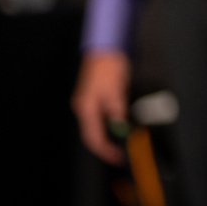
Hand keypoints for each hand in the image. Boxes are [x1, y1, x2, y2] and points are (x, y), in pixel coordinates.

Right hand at [72, 50, 130, 164]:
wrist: (105, 47)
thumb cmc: (109, 66)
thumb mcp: (115, 91)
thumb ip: (117, 112)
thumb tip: (121, 130)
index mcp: (86, 108)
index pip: (93, 138)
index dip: (106, 151)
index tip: (119, 158)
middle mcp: (83, 108)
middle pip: (92, 135)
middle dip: (107, 146)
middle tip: (123, 153)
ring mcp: (87, 103)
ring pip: (96, 127)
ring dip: (109, 137)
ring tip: (123, 143)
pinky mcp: (93, 98)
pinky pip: (100, 118)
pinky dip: (110, 126)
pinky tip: (120, 126)